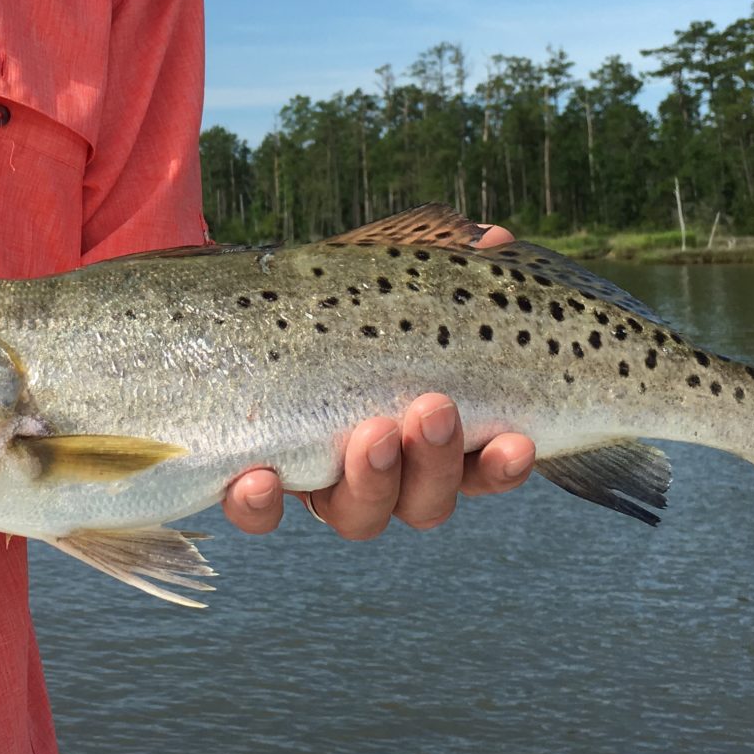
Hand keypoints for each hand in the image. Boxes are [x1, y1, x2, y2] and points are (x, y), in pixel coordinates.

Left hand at [222, 225, 536, 538]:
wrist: (234, 320)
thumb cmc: (337, 305)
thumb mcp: (391, 279)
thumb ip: (443, 268)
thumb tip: (492, 238)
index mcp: (432, 437)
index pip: (483, 467)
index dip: (504, 465)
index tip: (519, 440)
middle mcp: (385, 475)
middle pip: (426, 502)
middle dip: (436, 462)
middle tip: (432, 407)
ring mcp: (323, 484)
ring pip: (358, 516)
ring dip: (371, 482)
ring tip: (372, 433)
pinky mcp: (259, 486)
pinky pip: (260, 516)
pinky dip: (261, 507)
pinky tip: (257, 479)